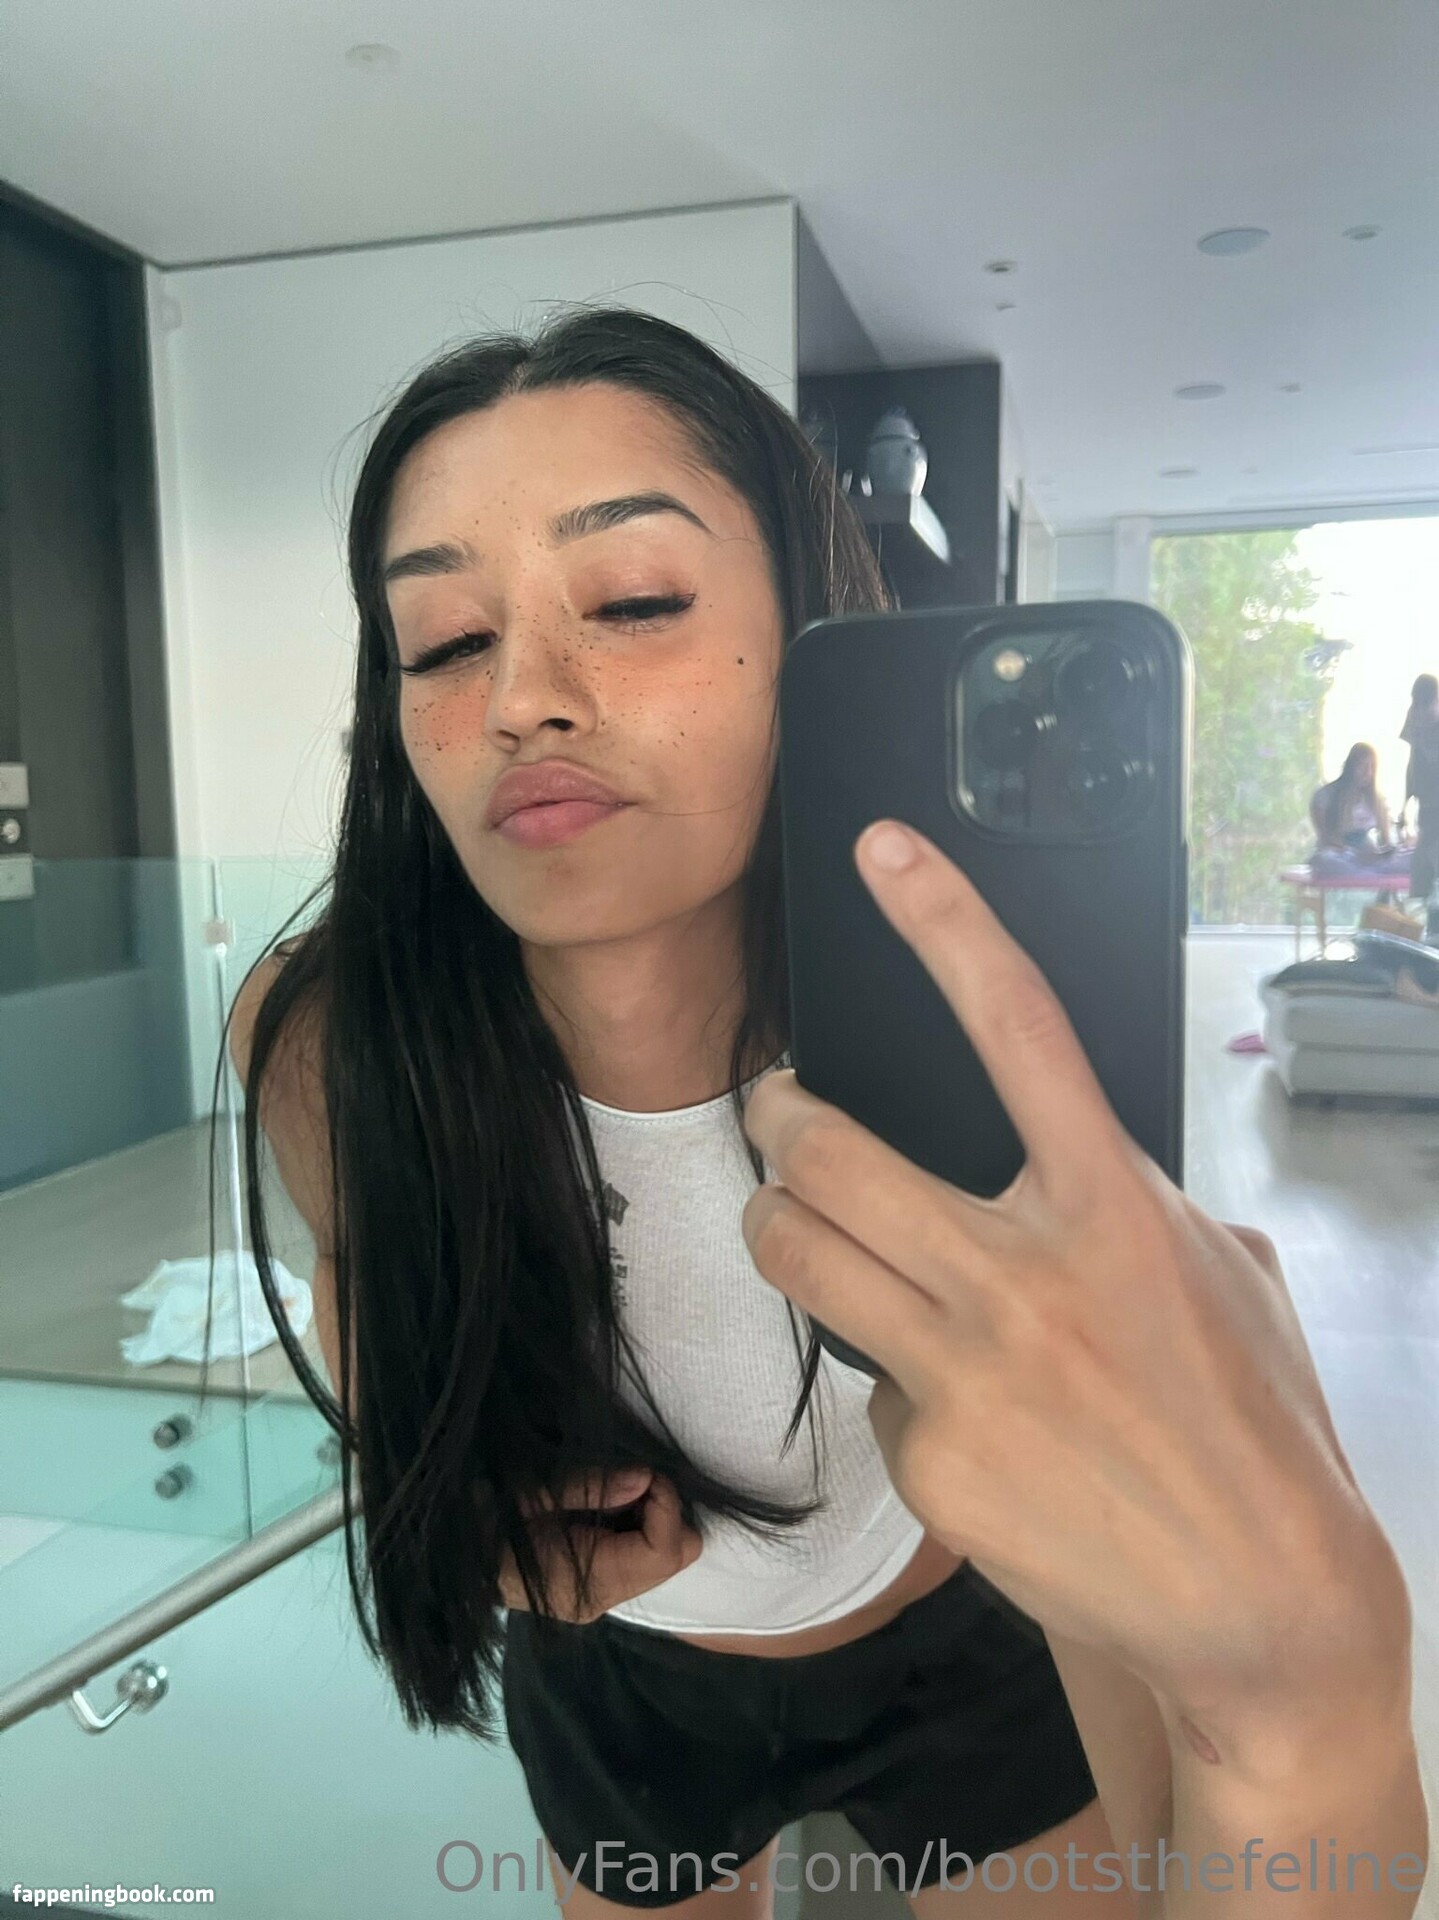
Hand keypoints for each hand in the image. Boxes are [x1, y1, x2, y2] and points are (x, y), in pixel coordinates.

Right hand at [498, 1469, 700, 1621]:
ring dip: (652, 1519)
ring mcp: (600, 1599)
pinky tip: (604, 1511)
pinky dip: (637, 1528)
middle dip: (666, 1512)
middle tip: (628, 1484)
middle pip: (676, 1559)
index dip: (666, 1505)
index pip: (662, 1552)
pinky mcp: (596, 1588)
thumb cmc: (482, 1521)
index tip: (645, 1472)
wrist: (448, 1561)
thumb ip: (591, 1487)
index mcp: (589, 1583)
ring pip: (666, 1559)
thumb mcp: (531, 1494)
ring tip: (611, 1496)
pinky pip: (642, 1558)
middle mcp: (603, 1600)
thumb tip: (646, 1477)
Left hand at [739, 819, 1407, 1719]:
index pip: (1017, 1023)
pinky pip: (864, 1385)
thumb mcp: (1222, 1275)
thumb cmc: (1255, 1425)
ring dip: (777, 1224)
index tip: (884, 851)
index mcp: (1113, 1203)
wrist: (1260, 1605)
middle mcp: (1026, 1272)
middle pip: (831, 1154)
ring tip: (797, 1223)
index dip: (944, 920)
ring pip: (798, 1252)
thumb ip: (1132, 1202)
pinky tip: (954, 1419)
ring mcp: (967, 1370)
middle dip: (780, 1120)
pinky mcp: (929, 1460)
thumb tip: (1071, 1170)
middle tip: (777, 1113)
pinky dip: (890, 1384)